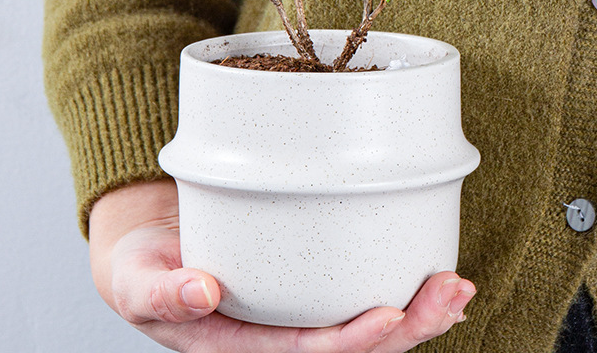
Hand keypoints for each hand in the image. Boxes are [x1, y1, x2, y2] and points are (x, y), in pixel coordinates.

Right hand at [89, 179, 475, 352]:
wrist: (149, 253)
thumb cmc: (145, 270)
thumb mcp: (139, 283)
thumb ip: (164, 292)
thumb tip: (203, 291)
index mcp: (242, 346)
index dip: (353, 341)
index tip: (390, 314)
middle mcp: (277, 337)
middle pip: (354, 347)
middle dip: (408, 326)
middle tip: (451, 291)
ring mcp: (295, 316)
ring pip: (366, 328)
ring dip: (416, 313)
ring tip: (457, 286)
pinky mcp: (303, 288)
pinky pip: (355, 298)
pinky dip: (398, 293)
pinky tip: (432, 283)